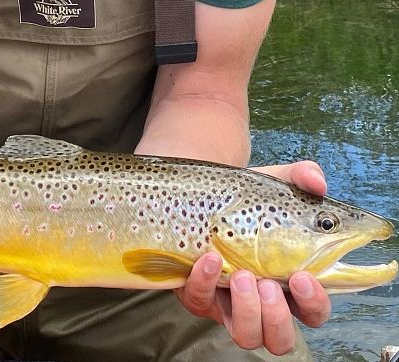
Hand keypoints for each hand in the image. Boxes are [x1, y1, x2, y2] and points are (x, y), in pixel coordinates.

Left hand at [175, 161, 330, 355]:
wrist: (204, 194)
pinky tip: (208, 257)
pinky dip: (204, 282)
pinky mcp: (199, 294)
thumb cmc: (248, 197)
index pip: (314, 310)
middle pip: (281, 339)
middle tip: (267, 283)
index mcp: (290, 280)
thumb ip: (303, 177)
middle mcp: (261, 299)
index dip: (315, 303)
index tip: (303, 277)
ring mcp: (228, 300)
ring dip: (247, 312)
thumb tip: (318, 182)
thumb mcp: (277, 183)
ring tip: (242, 276)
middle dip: (277, 317)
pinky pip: (200, 302)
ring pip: (246, 336)